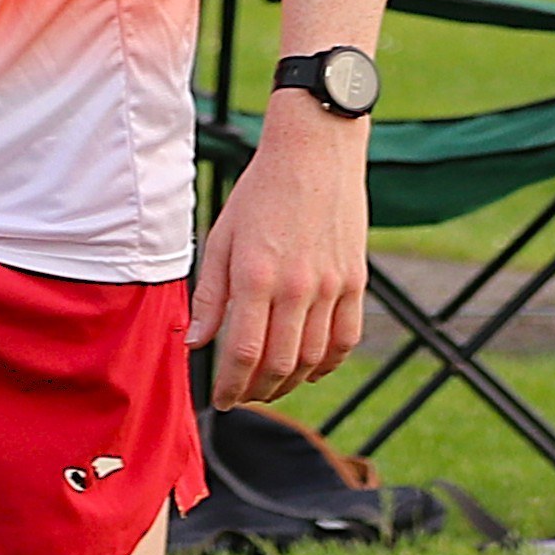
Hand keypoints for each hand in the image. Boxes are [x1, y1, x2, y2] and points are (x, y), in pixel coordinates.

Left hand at [193, 106, 368, 405]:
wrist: (314, 155)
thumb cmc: (259, 194)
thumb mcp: (220, 238)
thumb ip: (210, 295)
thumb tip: (197, 343)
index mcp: (256, 277)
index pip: (243, 352)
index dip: (230, 384)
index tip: (219, 399)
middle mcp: (298, 287)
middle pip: (280, 364)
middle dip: (256, 391)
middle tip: (240, 398)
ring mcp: (333, 286)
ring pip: (314, 358)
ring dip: (289, 383)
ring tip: (268, 388)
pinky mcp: (357, 281)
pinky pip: (346, 338)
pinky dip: (328, 364)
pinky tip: (308, 369)